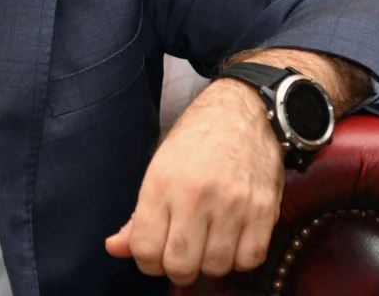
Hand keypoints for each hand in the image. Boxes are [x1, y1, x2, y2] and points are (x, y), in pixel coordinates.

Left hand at [104, 78, 282, 283]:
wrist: (242, 109)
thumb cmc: (196, 139)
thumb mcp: (158, 168)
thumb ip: (138, 215)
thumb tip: (115, 248)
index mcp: (162, 183)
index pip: (145, 250)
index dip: (147, 261)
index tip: (157, 251)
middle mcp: (196, 194)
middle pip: (180, 266)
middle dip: (178, 268)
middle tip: (183, 252)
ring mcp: (233, 203)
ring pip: (216, 267)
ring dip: (210, 263)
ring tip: (209, 242)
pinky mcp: (263, 208)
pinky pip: (250, 259)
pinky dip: (240, 259)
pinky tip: (234, 240)